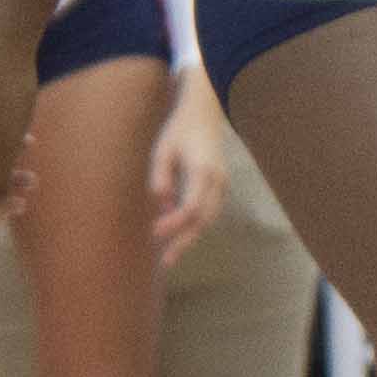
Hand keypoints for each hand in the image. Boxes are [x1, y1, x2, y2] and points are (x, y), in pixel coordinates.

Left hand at [148, 67, 232, 267]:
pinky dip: (195, 227)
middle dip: (185, 241)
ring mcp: (222, 185)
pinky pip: (208, 213)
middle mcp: (218, 181)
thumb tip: (160, 204)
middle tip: (166, 262)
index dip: (174, 223)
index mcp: (203, 171)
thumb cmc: (179, 130)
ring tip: (170, 257)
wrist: (204, 115)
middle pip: (204, 220)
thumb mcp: (163, 149)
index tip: (154, 233)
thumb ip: (160, 177)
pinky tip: (177, 238)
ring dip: (190, 238)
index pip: (192, 207)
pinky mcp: (218, 187)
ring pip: (209, 219)